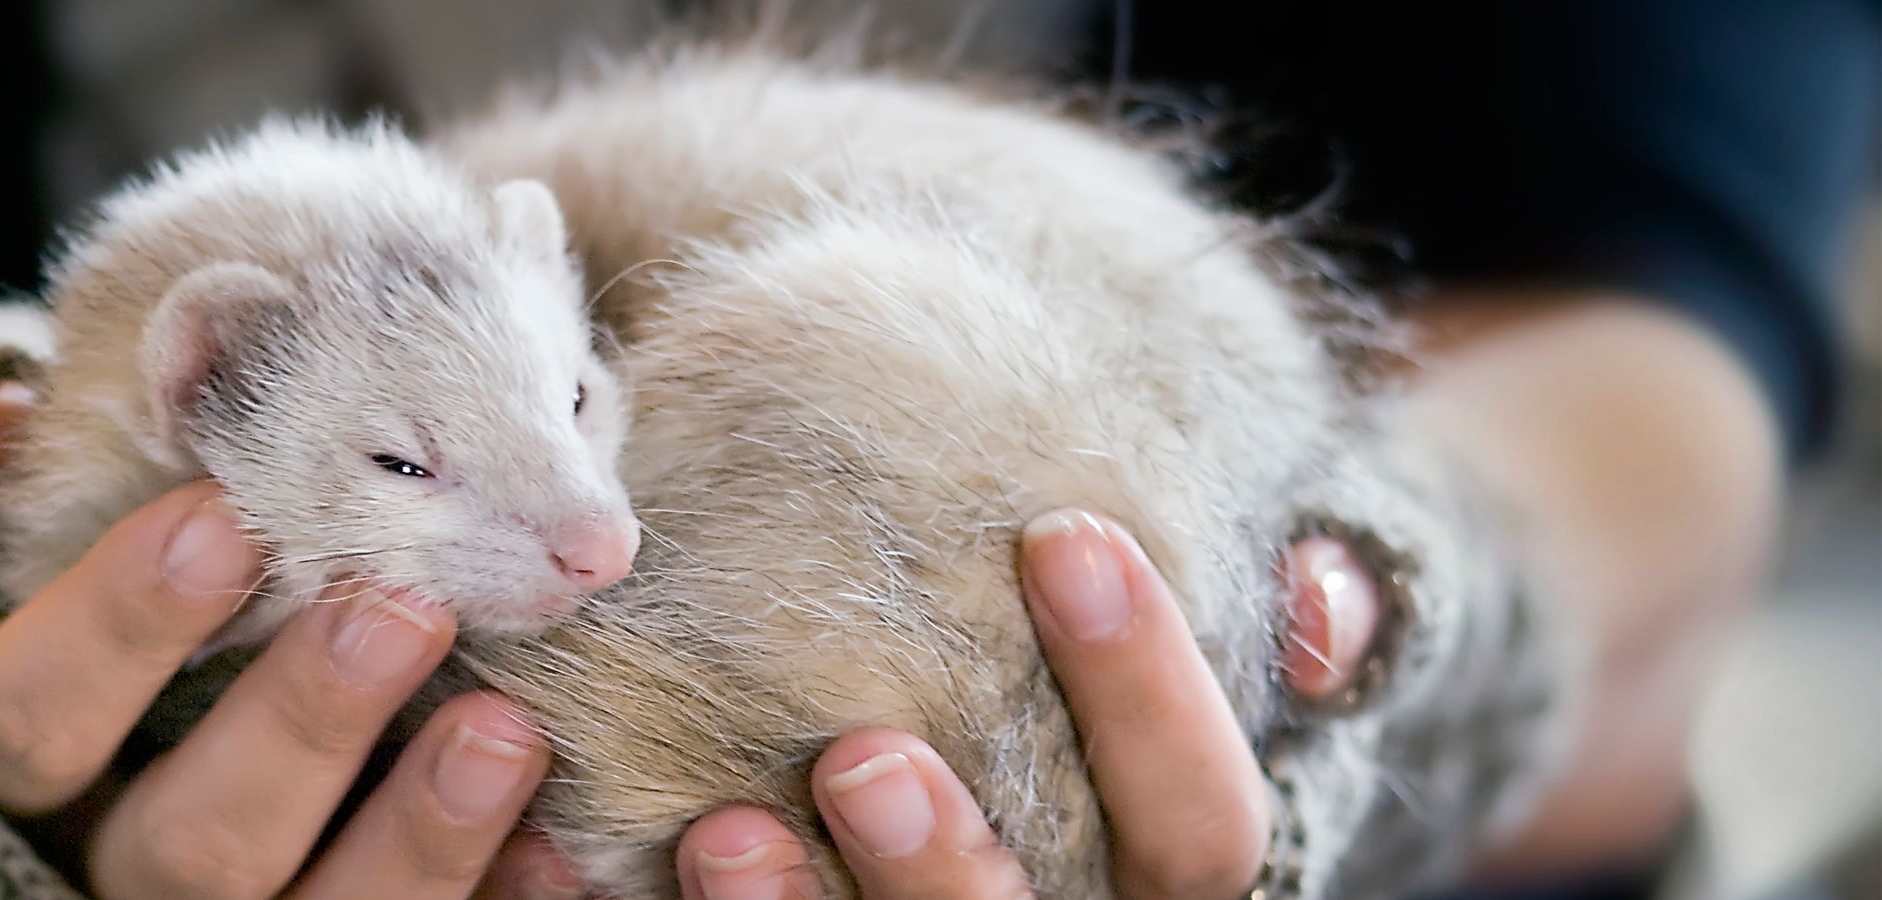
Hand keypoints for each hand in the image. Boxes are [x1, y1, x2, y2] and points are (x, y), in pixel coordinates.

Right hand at [0, 386, 552, 898]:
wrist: (175, 740)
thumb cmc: (135, 611)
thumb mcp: (67, 542)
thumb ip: (31, 489)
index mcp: (33, 765)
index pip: (25, 717)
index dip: (119, 626)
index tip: (227, 514)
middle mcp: (120, 864)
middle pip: (183, 847)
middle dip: (300, 730)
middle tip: (401, 609)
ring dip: (414, 837)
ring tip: (506, 728)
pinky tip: (561, 850)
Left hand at [480, 510, 1382, 899]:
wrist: (1023, 739)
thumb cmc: (1111, 693)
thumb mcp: (1198, 656)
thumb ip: (1288, 615)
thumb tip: (1322, 603)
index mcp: (1162, 876)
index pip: (1198, 827)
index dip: (1147, 695)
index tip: (1064, 531)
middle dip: (946, 869)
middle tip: (858, 751)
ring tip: (717, 834)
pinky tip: (567, 851)